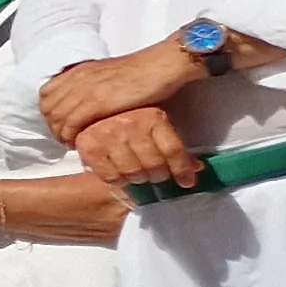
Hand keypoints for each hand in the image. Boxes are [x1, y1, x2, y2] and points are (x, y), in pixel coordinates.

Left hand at [39, 45, 200, 142]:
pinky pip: (72, 123)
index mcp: (78, 71)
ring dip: (60, 133)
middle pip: (48, 107)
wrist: (160, 66)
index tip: (58, 124)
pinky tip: (78, 142)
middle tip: (63, 138)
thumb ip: (90, 85)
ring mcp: (85, 89)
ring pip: (57, 117)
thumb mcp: (106, 74)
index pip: (46, 94)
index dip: (48, 112)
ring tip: (71, 143)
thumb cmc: (140, 73)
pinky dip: (71, 135)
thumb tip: (82, 102)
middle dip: (52, 126)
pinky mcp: (97, 101)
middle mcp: (77, 78)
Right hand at [72, 106, 200, 188]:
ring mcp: (108, 136)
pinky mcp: (89, 147)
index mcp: (152, 116)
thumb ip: (172, 143)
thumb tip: (196, 167)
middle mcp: (130, 125)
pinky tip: (120, 173)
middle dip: (159, 176)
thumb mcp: (154, 121)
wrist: (90, 104)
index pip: (173, 150)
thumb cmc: (128, 116)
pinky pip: (110, 176)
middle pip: (154, 166)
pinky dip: (118, 180)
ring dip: (139, 179)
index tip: (187, 182)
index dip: (182, 170)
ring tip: (139, 174)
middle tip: (157, 176)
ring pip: (133, 173)